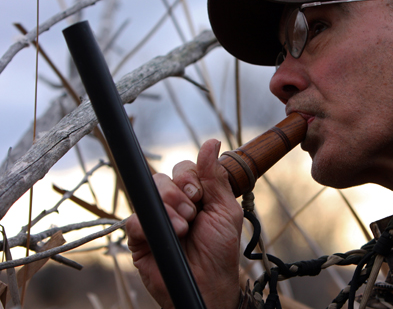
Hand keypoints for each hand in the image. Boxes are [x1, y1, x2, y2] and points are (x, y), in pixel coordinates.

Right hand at [126, 139, 243, 308]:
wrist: (207, 283)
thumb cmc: (219, 249)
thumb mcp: (224, 209)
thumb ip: (215, 176)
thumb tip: (211, 142)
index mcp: (195, 194)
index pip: (184, 169)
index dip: (190, 178)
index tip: (199, 195)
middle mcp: (173, 203)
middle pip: (164, 177)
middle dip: (179, 193)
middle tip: (192, 214)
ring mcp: (156, 219)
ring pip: (149, 193)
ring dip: (168, 208)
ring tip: (183, 229)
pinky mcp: (139, 237)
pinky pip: (133, 219)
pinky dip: (150, 224)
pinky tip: (167, 235)